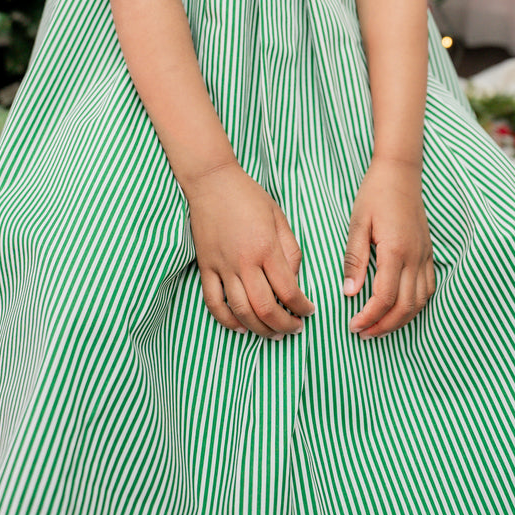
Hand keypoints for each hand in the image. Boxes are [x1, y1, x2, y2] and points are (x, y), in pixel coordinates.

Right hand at [186, 162, 313, 338]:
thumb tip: (294, 280)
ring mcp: (222, 266)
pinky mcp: (205, 267)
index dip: (302, 307)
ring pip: (241, 311)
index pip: (289, 291)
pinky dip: (227, 320)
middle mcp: (244, 262)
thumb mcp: (279, 217)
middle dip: (284, 325)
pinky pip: (214, 303)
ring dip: (259, 329)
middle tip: (294, 328)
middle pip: (266, 309)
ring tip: (273, 333)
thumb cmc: (249, 196)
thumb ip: (290, 250)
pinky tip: (241, 327)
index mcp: (266, 248)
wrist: (212, 182)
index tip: (309, 311)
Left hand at [343, 158, 434, 338]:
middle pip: (405, 307)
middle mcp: (415, 257)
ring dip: (400, 319)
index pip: (384, 297)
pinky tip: (400, 307)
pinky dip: (416, 305)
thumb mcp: (357, 223)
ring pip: (420, 301)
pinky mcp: (428, 252)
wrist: (400, 172)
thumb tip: (349, 292)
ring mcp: (425, 255)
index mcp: (395, 250)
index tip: (353, 325)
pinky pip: (428, 288)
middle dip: (384, 326)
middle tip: (363, 333)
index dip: (369, 317)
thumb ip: (355, 259)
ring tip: (379, 326)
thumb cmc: (375, 194)